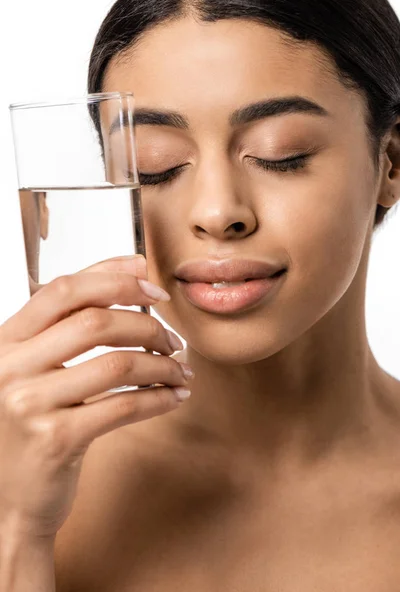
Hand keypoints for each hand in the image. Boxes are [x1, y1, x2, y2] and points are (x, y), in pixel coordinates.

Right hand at [0, 255, 192, 538]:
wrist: (7, 497)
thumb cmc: (26, 426)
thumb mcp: (30, 369)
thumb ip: (64, 328)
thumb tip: (131, 276)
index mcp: (6, 340)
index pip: (64, 289)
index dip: (114, 278)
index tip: (150, 282)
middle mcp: (11, 366)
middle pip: (98, 322)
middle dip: (148, 326)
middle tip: (172, 339)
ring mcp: (31, 404)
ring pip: (119, 364)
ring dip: (162, 365)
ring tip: (179, 371)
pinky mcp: (57, 440)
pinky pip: (125, 407)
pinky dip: (159, 399)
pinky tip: (173, 397)